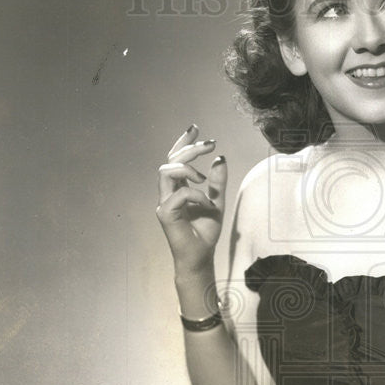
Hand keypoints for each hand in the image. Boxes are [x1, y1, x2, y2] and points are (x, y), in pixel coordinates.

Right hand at [156, 124, 226, 273]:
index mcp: (178, 187)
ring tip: (203, 179)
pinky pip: (179, 193)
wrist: (201, 257)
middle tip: (210, 144)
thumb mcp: (217, 201)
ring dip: (187, 168)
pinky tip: (206, 203)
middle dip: (189, 148)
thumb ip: (217, 181)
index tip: (195, 128)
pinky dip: (196, 194)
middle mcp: (168, 192)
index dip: (183, 141)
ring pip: (166, 171)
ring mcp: (164, 202)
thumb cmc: (205, 232)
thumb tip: (220, 157)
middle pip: (170, 159)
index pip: (175, 158)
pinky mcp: (164, 213)